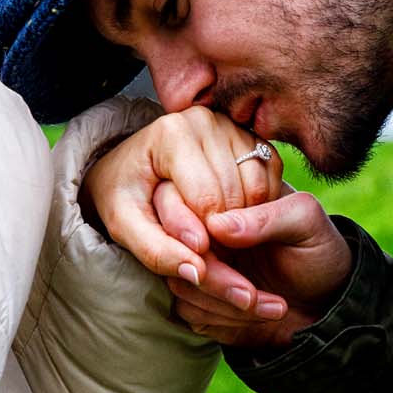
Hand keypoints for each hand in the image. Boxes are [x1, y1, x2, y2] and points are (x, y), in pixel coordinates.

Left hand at [83, 106, 285, 312]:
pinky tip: (230, 217)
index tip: (187, 250)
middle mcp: (206, 120)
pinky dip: (257, 209)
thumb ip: (155, 251)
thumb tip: (197, 273)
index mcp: (172, 133)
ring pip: (257, 190)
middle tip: (202, 247)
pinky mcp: (250, 135)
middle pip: (234, 196)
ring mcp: (231, 125)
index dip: (202, 239)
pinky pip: (269, 181)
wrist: (127, 168)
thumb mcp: (124, 227)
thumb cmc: (122, 196)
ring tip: (212, 233)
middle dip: (222, 234)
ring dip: (242, 224)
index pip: (207, 201)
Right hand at [162, 187, 352, 350]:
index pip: (177, 198)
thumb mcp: (305, 223)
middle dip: (213, 277)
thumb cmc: (319, 252)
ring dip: (225, 302)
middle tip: (252, 295)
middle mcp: (202, 227)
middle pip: (174, 247)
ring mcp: (196, 263)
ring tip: (275, 306)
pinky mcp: (197, 299)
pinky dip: (226, 319)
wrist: (327, 303)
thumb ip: (266, 216)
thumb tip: (216, 224)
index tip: (210, 247)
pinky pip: (188, 310)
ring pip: (180, 282)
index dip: (185, 225)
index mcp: (223, 195)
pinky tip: (262, 315)